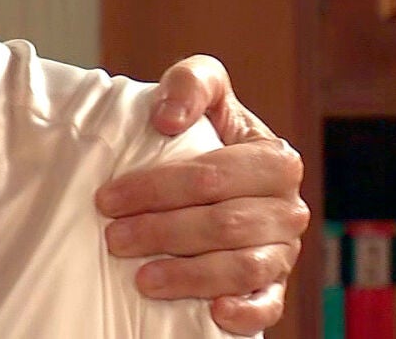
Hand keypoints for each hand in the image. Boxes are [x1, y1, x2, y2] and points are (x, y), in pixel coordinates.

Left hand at [95, 55, 308, 334]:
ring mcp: (284, 250)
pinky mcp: (275, 286)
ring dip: (190, 275)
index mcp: (275, 159)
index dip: (156, 188)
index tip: (108, 199)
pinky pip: (268, 306)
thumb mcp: (202, 88)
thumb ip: (190, 83)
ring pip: (242, 268)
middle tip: (114, 239)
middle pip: (223, 224)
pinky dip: (244, 313)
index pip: (211, 176)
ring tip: (141, 278)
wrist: (218, 173)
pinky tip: (214, 312)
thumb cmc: (205, 129)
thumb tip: (167, 119)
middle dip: (162, 232)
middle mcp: (287, 207)